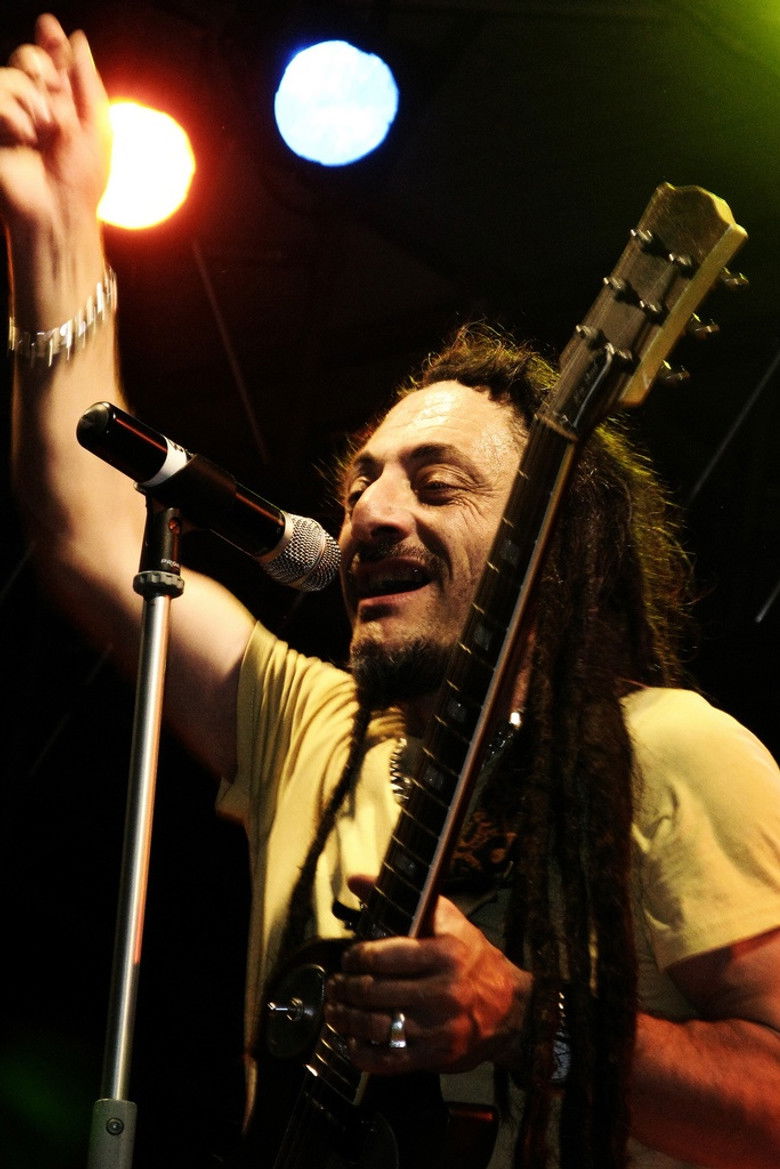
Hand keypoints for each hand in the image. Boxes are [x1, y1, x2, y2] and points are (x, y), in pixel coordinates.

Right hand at [0, 14, 110, 230]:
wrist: (59, 212)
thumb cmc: (82, 178)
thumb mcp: (98, 125)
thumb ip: (86, 80)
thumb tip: (76, 39)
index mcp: (62, 105)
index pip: (51, 60)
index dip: (50, 42)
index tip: (49, 28)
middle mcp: (34, 107)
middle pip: (27, 59)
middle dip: (42, 72)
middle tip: (54, 104)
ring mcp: (10, 118)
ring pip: (11, 76)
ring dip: (31, 102)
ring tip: (42, 133)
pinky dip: (12, 114)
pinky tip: (23, 138)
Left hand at [324, 875, 531, 1075]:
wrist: (512, 1011)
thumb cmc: (474, 960)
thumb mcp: (447, 920)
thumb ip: (403, 900)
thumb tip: (356, 879)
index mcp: (444, 954)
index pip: (381, 956)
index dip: (356, 957)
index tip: (349, 957)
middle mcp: (442, 991)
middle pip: (372, 991)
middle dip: (344, 987)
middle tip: (336, 983)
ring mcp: (438, 1028)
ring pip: (375, 1026)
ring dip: (345, 1018)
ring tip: (335, 1010)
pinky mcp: (435, 1057)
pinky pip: (387, 1060)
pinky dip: (362, 1052)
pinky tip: (353, 1041)